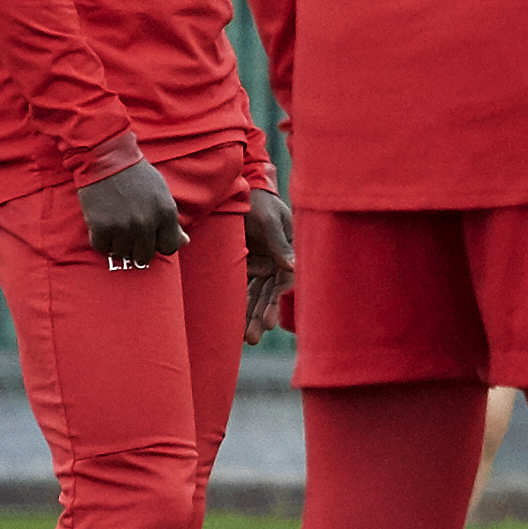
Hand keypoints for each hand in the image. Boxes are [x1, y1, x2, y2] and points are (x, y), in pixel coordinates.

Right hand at [76, 159, 188, 266]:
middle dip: (137, 248)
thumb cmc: (136, 174)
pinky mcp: (101, 227)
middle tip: (129, 235)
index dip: (159, 244)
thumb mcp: (161, 192)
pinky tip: (102, 225)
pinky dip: (100, 239)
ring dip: (117, 243)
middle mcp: (147, 222)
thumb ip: (171, 220)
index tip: (150, 237)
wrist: (106, 157)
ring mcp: (124, 226)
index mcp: (166, 213)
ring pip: (122, 253)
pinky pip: (102, 247)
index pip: (169, 248)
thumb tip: (184, 242)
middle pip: (144, 256)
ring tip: (115, 225)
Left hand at [242, 190, 295, 340]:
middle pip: (269, 295)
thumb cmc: (261, 202)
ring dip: (251, 316)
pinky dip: (239, 303)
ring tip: (246, 339)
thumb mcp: (271, 220)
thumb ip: (279, 243)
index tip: (268, 322)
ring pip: (256, 295)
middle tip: (253, 338)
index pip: (282, 284)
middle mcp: (277, 263)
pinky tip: (235, 322)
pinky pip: (243, 287)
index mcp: (288, 253)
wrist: (244, 189)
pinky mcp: (247, 264)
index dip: (275, 303)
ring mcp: (262, 265)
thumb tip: (293, 267)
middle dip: (261, 316)